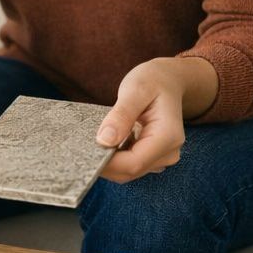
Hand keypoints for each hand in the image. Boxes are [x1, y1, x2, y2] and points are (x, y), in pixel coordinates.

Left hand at [96, 58, 192, 182]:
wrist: (168, 80)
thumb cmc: (152, 81)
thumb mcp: (135, 90)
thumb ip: (121, 115)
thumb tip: (104, 141)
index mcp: (168, 137)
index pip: (134, 163)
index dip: (108, 163)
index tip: (85, 151)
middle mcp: (169, 152)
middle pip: (130, 171)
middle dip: (105, 163)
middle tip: (83, 145)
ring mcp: (163, 156)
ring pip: (129, 171)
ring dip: (109, 161)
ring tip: (94, 140)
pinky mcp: (154, 156)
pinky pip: (130, 164)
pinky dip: (115, 157)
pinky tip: (106, 141)